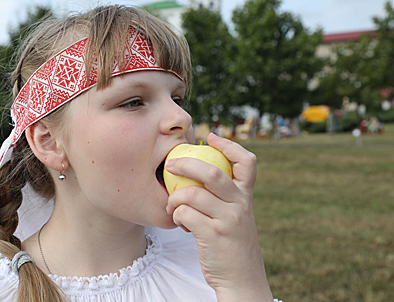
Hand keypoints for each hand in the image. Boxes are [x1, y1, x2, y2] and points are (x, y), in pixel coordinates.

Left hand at [165, 133, 272, 300]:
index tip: (210, 138)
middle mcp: (241, 205)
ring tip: (172, 206)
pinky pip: (185, 214)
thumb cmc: (232, 245)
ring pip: (193, 194)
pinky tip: (180, 223)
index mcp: (246, 197)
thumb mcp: (236, 218)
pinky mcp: (214, 235)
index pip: (247, 162)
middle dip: (187, 164)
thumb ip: (224, 198)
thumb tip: (197, 175)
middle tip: (170, 165)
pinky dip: (176, 216)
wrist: (242, 280)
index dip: (229, 145)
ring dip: (175, 198)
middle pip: (213, 172)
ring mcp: (229, 220)